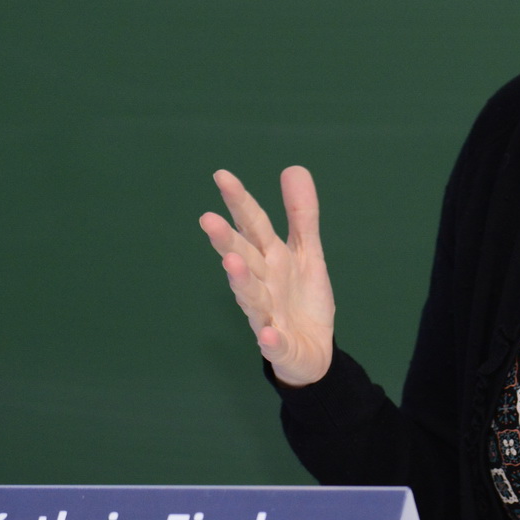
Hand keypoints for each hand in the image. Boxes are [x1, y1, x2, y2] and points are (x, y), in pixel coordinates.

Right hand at [199, 166, 335, 386]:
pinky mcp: (280, 346)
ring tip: (232, 262)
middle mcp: (263, 284)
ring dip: (242, 281)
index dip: (239, 202)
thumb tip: (294, 168)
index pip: (253, 225)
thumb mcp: (306, 253)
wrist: (312, 352)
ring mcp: (268, 315)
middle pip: (244, 258)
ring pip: (252, 297)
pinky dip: (270, 340)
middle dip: (227, 241)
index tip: (222, 176)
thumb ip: (301, 215)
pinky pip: (274, 343)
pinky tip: (266, 334)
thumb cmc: (301, 299)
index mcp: (270, 259)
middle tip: (207, 219)